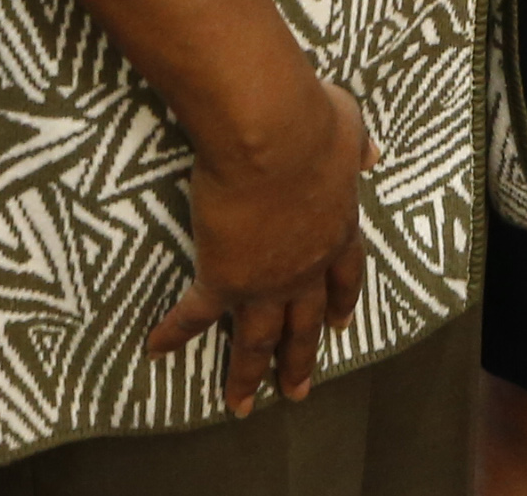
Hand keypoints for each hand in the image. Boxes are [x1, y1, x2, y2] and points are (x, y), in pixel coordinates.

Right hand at [144, 76, 378, 413]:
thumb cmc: (310, 121)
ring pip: (257, 339)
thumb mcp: (346, 128)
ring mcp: (265, 280)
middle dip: (300, 358)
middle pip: (304, 323)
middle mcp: (305, 267)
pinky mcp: (224, 278)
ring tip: (241, 406)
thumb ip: (356, 146)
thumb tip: (371, 152)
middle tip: (297, 391)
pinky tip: (156, 349)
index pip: (345, 277)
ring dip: (249, 374)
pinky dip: (175, 332)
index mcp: (337, 229)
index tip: (340, 323)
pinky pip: (196, 314)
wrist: (271, 134)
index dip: (341, 301)